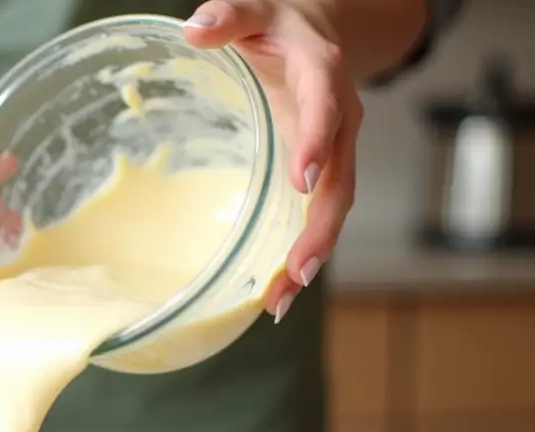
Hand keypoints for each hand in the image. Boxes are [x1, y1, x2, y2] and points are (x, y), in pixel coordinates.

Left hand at [183, 0, 362, 321]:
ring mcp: (334, 154)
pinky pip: (316, 219)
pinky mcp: (321, 176)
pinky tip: (276, 293)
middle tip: (296, 270)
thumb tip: (195, 29)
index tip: (300, 177)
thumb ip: (229, 16)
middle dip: (319, 229)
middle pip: (339, 182)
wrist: (319, 36)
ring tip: (279, 300)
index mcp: (322, 79)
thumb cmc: (279, 28)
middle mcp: (338, 122)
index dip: (314, 143)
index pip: (324, 111)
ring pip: (331, 210)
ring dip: (309, 256)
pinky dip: (299, 256)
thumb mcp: (256, 11)